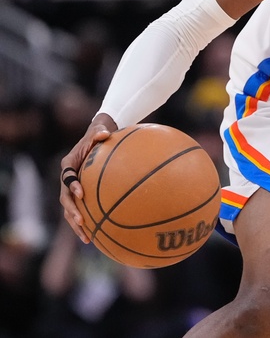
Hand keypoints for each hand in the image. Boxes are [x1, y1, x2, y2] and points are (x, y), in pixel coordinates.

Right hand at [59, 113, 117, 242]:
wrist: (97, 139)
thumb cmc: (98, 136)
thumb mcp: (98, 132)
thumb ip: (99, 133)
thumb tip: (105, 134)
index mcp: (68, 164)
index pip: (67, 177)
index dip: (72, 185)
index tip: (80, 193)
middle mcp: (66, 178)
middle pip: (64, 198)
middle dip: (72, 211)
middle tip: (81, 220)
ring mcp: (71, 189)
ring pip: (69, 210)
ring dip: (76, 224)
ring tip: (86, 237)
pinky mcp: (79, 196)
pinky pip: (80, 211)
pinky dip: (86, 224)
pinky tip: (95, 237)